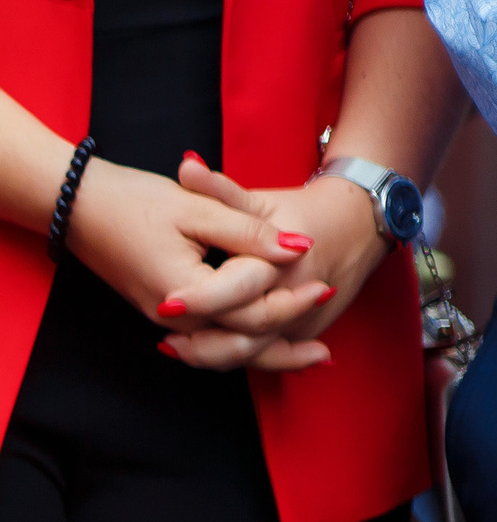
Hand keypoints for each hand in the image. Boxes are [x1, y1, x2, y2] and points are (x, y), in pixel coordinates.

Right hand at [62, 156, 320, 367]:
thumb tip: (297, 250)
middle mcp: (172, 317)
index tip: (325, 284)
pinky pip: (207, 341)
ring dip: (266, 356)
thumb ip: (248, 234)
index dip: (290, 301)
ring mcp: (164, 319)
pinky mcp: (162, 312)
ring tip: (309, 359)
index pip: (248, 311)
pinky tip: (263, 342)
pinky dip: (240, 345)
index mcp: (183, 292)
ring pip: (223, 350)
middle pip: (239, 343)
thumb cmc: (132, 202)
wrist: (77, 208)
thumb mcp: (197, 210)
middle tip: (325, 344)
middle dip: (285, 343)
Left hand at [153, 156, 387, 371]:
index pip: (239, 289)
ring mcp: (306, 319)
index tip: (166, 305)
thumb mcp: (259, 199)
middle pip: (245, 334)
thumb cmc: (300, 209)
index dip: (202, 299)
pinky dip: (232, 356)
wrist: (357, 223)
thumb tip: (185, 165)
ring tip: (174, 349)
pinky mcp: (305, 332)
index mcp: (285, 260)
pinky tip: (198, 353)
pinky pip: (265, 352)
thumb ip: (220, 189)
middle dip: (203, 343)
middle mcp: (299, 295)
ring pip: (254, 352)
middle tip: (164, 341)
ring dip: (212, 356)